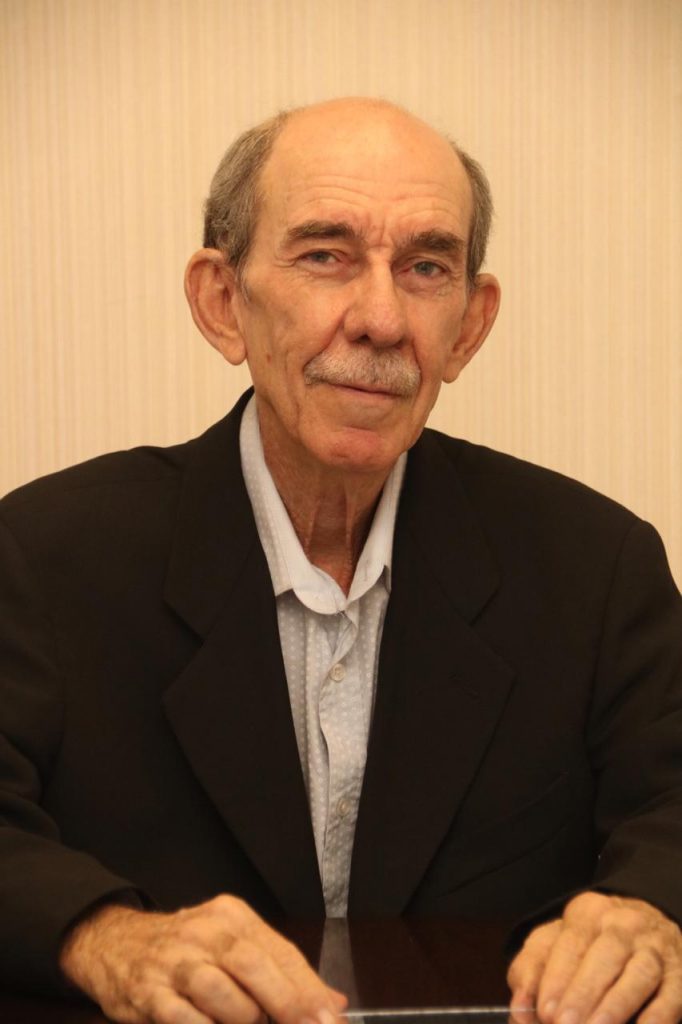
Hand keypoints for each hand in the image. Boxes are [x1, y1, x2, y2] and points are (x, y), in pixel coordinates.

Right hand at [59, 895, 346, 1023]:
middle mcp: (204, 931)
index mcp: (232, 916)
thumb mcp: (232, 943)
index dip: (308, 990)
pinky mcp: (146, 990)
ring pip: (218, 990)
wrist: (114, 941)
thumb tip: (331, 1003)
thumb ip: (280, 972)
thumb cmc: (185, 949)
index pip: (280, 952)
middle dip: (285, 1004)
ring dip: (242, 1019)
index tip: (329, 1019)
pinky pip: (181, 1016)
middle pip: (251, 964)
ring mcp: (173, 960)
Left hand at [507, 892, 681, 1023]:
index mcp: (589, 912)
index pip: (572, 941)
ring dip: (617, 1004)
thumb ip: (531, 970)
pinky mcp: (680, 975)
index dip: (557, 977)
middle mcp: (626, 924)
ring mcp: (657, 949)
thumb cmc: (589, 944)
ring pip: (640, 972)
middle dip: (584, 992)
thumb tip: (520, 1004)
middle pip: (607, 953)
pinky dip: (657, 1016)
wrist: (647, 923)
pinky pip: (672, 995)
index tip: (544, 1010)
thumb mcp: (554, 943)